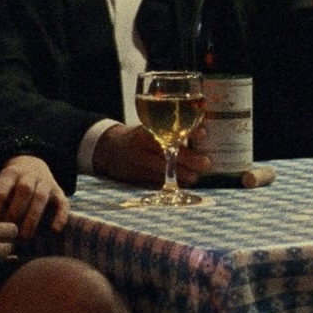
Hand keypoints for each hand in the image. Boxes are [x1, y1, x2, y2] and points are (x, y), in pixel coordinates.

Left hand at [0, 154, 68, 239]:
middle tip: (10, 230)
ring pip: (41, 196)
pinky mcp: (59, 191)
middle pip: (23, 190)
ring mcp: (45, 182)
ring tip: (26, 235)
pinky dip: (60, 216)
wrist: (32, 163)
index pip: (1, 190)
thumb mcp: (1, 185)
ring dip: (33, 217)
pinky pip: (62, 203)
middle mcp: (28, 175)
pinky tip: (54, 229)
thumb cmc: (11, 184)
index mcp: (10, 174)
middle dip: (15, 212)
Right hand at [92, 124, 209, 185]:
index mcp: (144, 131)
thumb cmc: (136, 138)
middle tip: (206, 162)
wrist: (107, 150)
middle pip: (167, 152)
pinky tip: (182, 184)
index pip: (169, 130)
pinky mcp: (133, 178)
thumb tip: (202, 130)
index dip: (187, 131)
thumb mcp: (148, 128)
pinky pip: (154, 181)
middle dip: (189, 159)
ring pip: (162, 170)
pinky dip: (169, 183)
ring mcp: (136, 163)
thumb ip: (168, 130)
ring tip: (195, 177)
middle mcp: (139, 147)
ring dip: (181, 175)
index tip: (204, 133)